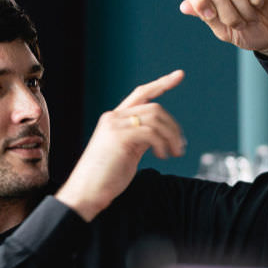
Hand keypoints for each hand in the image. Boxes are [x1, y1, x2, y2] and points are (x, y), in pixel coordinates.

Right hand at [56, 70, 185, 220]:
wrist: (86, 192)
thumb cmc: (106, 178)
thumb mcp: (127, 152)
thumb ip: (140, 139)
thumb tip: (161, 135)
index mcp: (114, 119)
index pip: (141, 93)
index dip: (161, 83)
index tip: (179, 75)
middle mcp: (114, 117)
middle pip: (155, 108)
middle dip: (173, 126)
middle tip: (181, 146)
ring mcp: (115, 126)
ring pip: (156, 119)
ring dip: (171, 137)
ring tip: (174, 153)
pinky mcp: (119, 137)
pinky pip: (151, 133)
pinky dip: (162, 144)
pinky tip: (162, 156)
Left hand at [180, 0, 267, 57]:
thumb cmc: (249, 33)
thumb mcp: (224, 31)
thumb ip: (206, 17)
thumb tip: (183, 6)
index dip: (198, 0)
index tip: (210, 16)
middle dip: (229, 17)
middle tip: (241, 24)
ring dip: (245, 12)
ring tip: (252, 17)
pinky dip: (257, 1)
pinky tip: (262, 4)